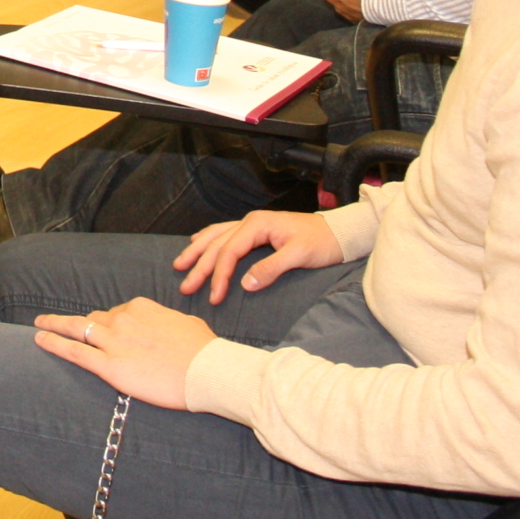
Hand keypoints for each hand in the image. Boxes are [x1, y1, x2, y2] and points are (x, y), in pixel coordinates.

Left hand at [31, 300, 216, 411]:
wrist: (208, 371)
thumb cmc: (205, 351)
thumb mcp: (189, 325)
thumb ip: (172, 322)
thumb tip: (174, 325)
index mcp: (141, 307)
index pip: (117, 313)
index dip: (111, 324)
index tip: (108, 332)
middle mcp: (123, 319)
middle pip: (95, 320)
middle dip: (81, 324)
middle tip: (59, 322)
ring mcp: (114, 342)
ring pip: (76, 329)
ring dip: (54, 325)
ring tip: (39, 325)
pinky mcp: (110, 366)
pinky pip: (74, 352)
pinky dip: (54, 344)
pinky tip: (39, 340)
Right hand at [173, 210, 343, 305]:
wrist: (340, 232)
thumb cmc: (322, 242)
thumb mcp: (299, 256)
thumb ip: (271, 268)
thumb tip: (245, 284)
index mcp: (258, 225)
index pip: (229, 251)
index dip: (219, 275)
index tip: (214, 296)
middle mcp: (251, 222)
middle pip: (217, 244)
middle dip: (200, 266)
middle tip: (186, 287)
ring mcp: (253, 224)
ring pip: (216, 236)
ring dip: (197, 251)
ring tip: (180, 264)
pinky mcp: (257, 230)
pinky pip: (225, 233)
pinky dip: (209, 239)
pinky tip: (198, 241)